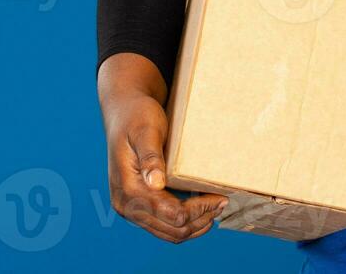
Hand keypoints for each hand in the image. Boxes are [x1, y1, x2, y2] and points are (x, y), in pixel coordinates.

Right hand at [98, 54, 228, 242]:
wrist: (122, 112)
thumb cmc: (136, 116)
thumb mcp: (146, 130)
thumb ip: (150, 156)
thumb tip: (155, 183)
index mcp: (128, 189)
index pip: (170, 214)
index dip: (198, 210)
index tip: (219, 196)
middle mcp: (126, 205)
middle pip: (171, 230)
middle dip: (200, 219)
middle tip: (223, 202)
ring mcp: (130, 208)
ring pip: (169, 233)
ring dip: (195, 225)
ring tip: (216, 207)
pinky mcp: (138, 205)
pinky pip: (165, 224)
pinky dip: (185, 221)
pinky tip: (202, 208)